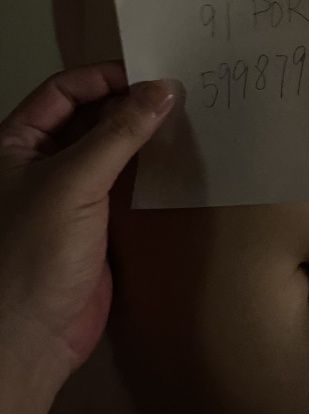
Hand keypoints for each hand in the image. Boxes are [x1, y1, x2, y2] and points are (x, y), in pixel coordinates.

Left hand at [0, 62, 176, 384]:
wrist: (30, 339)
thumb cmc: (35, 250)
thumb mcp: (73, 182)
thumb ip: (118, 134)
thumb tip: (164, 88)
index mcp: (16, 142)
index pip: (63, 90)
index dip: (105, 78)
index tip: (153, 73)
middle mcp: (39, 160)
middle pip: (88, 115)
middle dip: (128, 103)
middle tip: (179, 92)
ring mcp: (68, 192)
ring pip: (108, 148)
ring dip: (141, 135)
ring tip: (186, 118)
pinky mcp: (93, 221)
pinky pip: (122, 181)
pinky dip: (148, 167)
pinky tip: (178, 157)